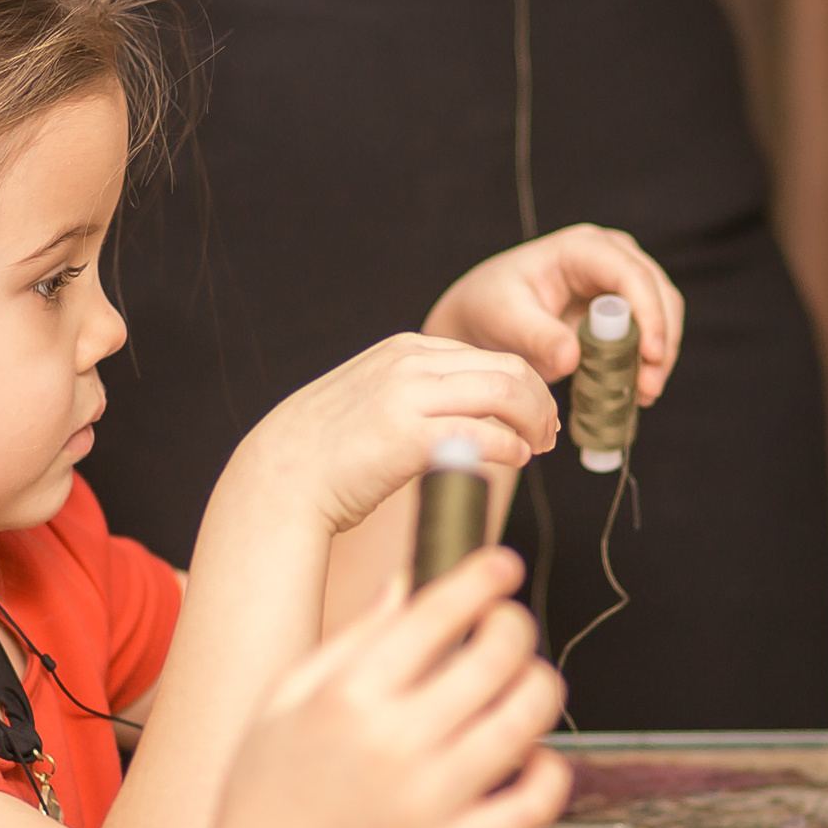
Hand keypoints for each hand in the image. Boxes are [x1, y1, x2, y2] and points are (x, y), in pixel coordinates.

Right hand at [206, 549, 569, 827]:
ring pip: (526, 717)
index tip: (499, 565)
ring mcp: (432, 800)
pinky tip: (529, 755)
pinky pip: (536, 799)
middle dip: (512, 624)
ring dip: (537, 684)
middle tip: (504, 626)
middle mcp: (395, 744)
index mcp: (347, 699)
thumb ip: (352, 640)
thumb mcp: (284, 701)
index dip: (481, 575)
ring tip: (520, 682)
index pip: (438, 613)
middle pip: (495, 655)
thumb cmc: (266, 796)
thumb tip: (408, 583)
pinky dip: (549, 768)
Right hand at [232, 333, 559, 533]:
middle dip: (540, 402)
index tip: (536, 419)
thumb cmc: (326, 453)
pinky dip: (511, 447)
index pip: (488, 355)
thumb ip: (418, 396)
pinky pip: (483, 433)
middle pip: (507, 368)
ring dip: (534, 422)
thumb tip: (464, 415)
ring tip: (537, 449)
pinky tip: (514, 460)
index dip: (524, 386)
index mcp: (403, 349)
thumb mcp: (375, 401)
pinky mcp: (407, 436)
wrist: (279, 477)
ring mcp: (407, 395)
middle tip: (549, 435)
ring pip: (504, 393)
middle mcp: (409, 362)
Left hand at [423, 224, 683, 406]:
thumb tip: (572, 358)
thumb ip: (537, 336)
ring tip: (643, 394)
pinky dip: (647, 362)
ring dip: (658, 356)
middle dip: (660, 341)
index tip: (650, 355)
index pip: (630, 274)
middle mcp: (610, 256)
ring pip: (663, 314)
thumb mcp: (506, 319)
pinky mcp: (623, 308)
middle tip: (648, 387)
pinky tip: (636, 391)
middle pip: (658, 293)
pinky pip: (649, 333)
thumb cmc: (491, 306)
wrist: (484, 315)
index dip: (648, 313)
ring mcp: (621, 280)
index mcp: (581, 248)